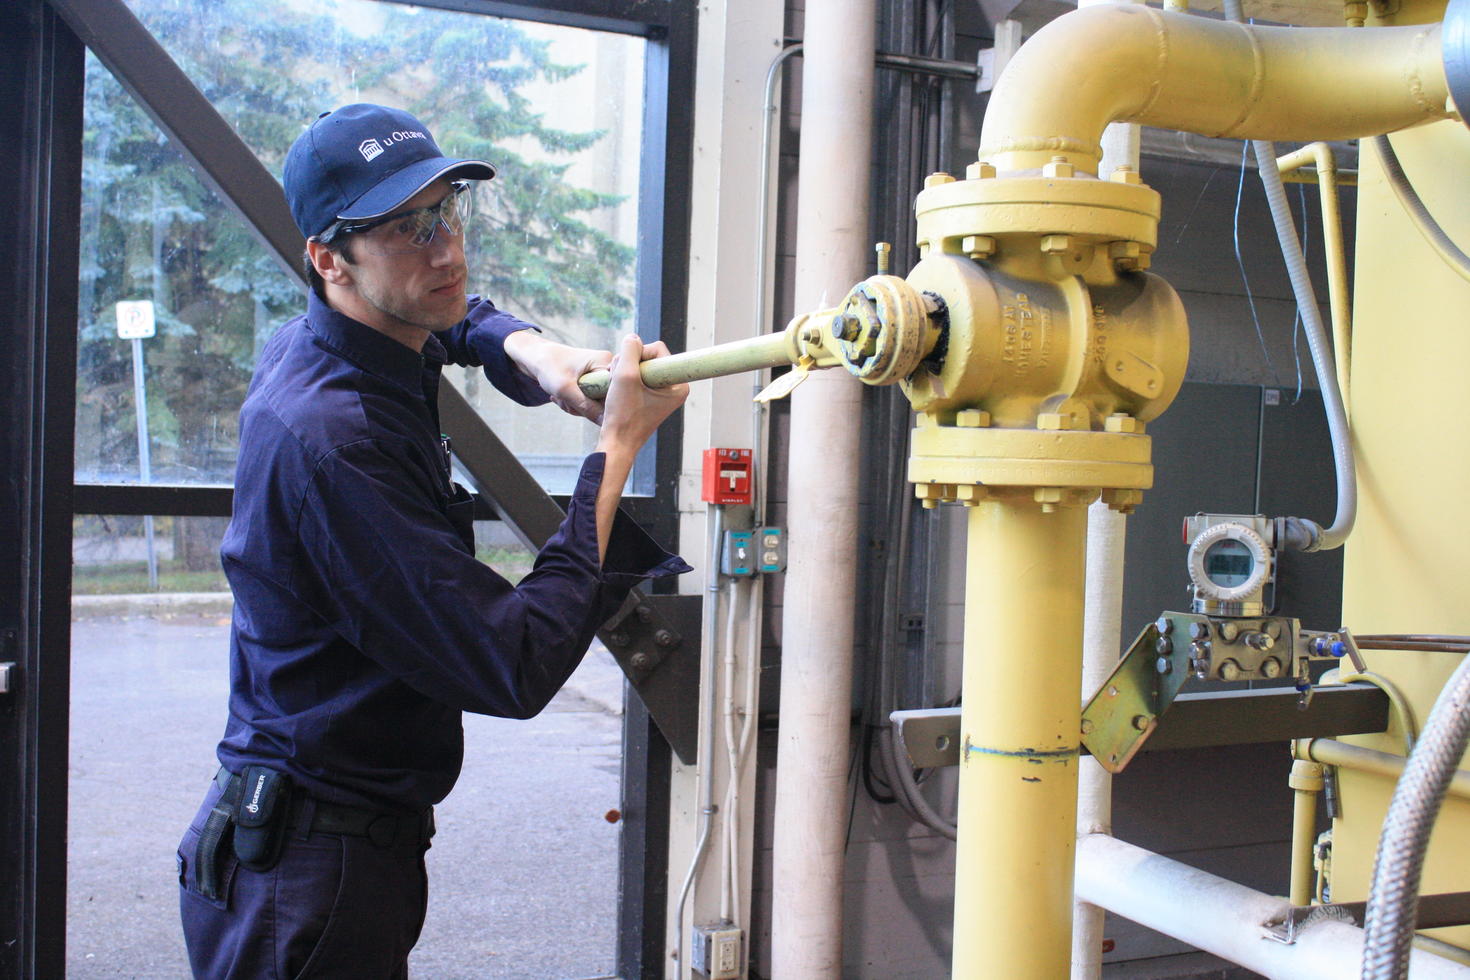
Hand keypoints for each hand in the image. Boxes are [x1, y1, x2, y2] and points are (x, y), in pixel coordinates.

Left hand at [503, 330, 611, 422]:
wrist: (534, 358)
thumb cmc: (548, 366)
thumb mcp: (565, 389)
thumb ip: (585, 407)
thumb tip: (604, 422)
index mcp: (606, 362)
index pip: (614, 392)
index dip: (600, 404)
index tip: (580, 404)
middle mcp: (607, 367)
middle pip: (605, 399)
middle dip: (582, 406)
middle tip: (564, 400)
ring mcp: (599, 375)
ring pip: (595, 403)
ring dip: (575, 406)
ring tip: (560, 397)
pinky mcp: (592, 381)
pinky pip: (588, 401)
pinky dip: (574, 403)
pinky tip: (561, 397)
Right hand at [595, 335, 687, 458]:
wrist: (616, 442)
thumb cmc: (623, 416)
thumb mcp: (625, 377)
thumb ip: (630, 351)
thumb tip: (633, 337)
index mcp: (678, 385)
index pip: (658, 350)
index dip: (638, 356)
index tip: (630, 374)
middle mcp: (673, 387)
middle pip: (649, 356)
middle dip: (629, 364)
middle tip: (619, 381)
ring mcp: (661, 392)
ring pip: (639, 365)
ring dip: (623, 371)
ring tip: (616, 387)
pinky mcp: (650, 396)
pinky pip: (636, 375)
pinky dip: (623, 378)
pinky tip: (617, 391)